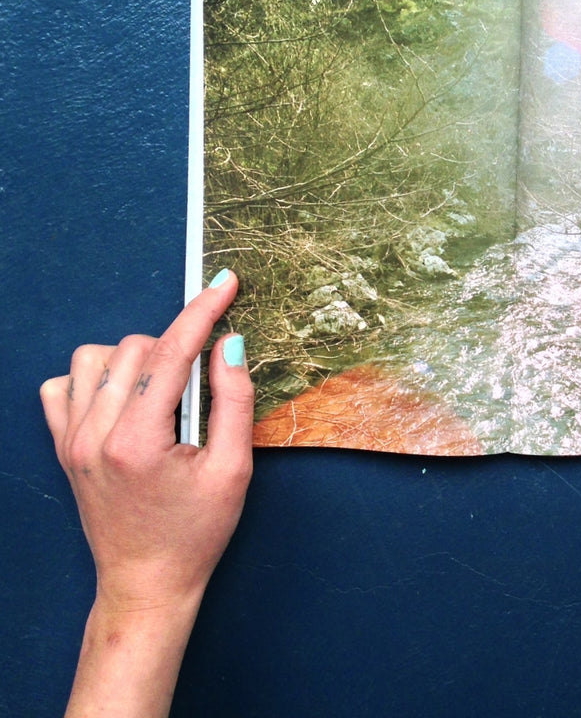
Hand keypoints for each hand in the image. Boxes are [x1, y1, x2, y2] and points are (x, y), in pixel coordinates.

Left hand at [41, 269, 253, 717]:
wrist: (147, 582)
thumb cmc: (196, 532)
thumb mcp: (234, 469)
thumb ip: (233, 400)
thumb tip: (228, 344)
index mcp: (139, 441)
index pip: (172, 353)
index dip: (202, 311)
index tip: (223, 283)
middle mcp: (94, 435)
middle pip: (135, 347)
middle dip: (176, 346)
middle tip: (202, 383)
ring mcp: (70, 440)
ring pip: (95, 357)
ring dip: (134, 358)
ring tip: (161, 389)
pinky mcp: (61, 446)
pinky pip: (62, 384)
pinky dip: (94, 377)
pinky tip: (122, 398)